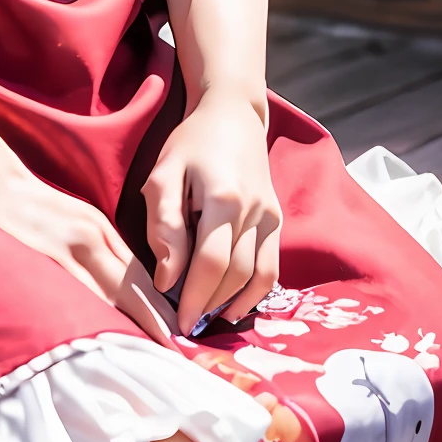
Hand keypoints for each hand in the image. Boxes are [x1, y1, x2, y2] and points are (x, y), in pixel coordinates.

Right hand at [0, 167, 178, 346]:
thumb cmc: (36, 206)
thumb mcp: (78, 219)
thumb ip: (101, 248)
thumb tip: (124, 283)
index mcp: (103, 229)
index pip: (142, 273)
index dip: (162, 305)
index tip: (180, 332)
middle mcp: (94, 238)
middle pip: (135, 286)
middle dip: (159, 320)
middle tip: (180, 352)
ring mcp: (72, 248)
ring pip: (112, 292)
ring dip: (136, 323)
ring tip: (156, 351)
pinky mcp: (48, 257)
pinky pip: (79, 292)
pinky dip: (97, 315)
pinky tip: (109, 337)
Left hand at [143, 92, 281, 334]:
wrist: (233, 115)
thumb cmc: (191, 144)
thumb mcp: (164, 174)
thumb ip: (164, 226)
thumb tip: (168, 279)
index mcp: (224, 198)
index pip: (210, 263)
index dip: (192, 298)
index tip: (175, 322)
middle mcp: (254, 211)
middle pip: (234, 275)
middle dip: (207, 305)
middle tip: (184, 326)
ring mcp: (270, 216)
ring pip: (256, 277)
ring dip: (230, 304)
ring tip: (204, 319)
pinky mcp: (277, 220)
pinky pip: (271, 268)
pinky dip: (254, 293)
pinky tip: (231, 307)